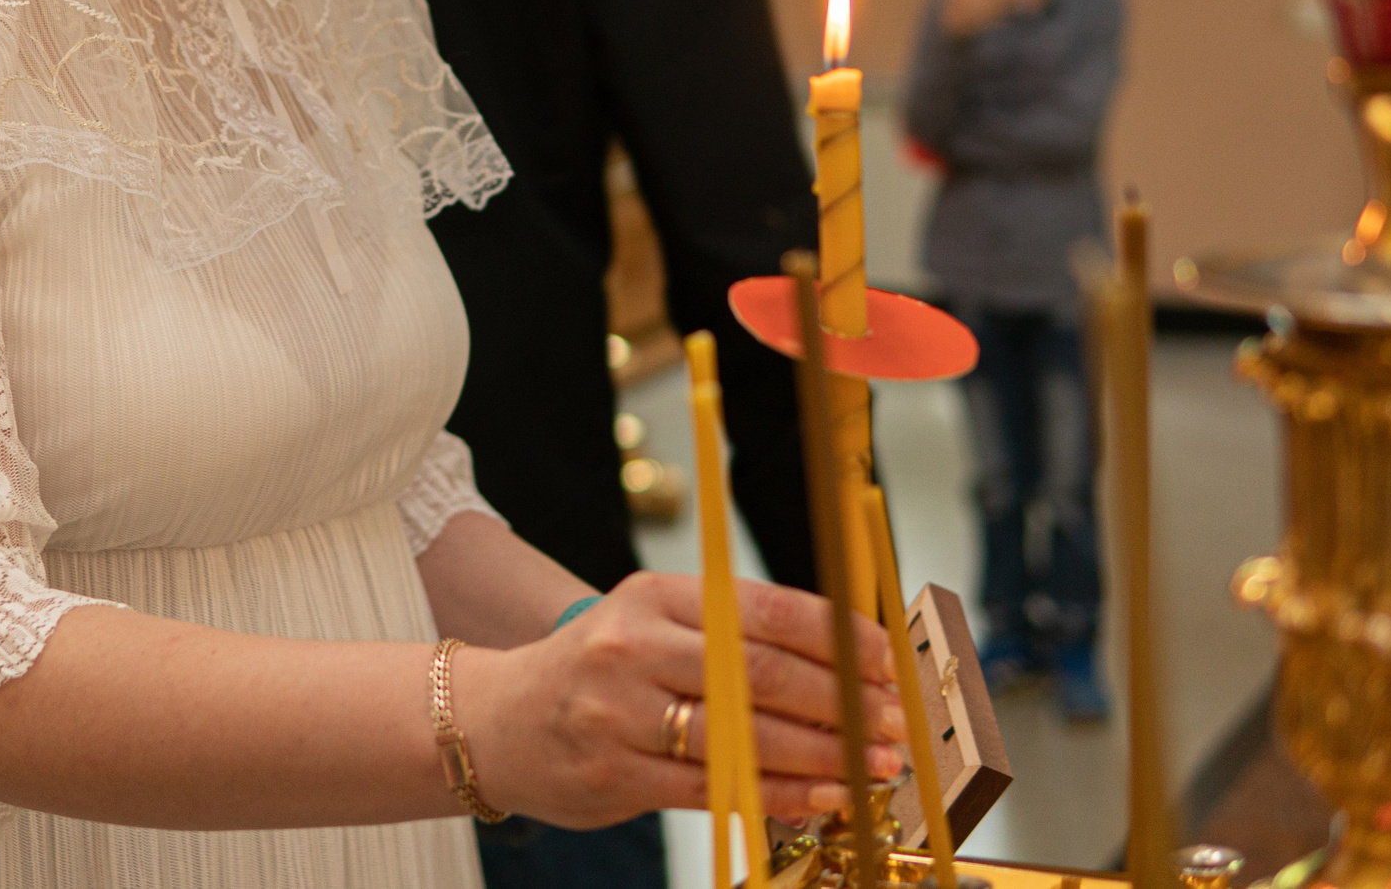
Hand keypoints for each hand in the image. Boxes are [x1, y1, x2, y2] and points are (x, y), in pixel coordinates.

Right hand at [452, 570, 904, 829]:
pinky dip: (779, 793)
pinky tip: (823, 794)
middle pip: (760, 672)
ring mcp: (620, 713)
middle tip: (893, 721)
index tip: (887, 663)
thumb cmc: (594, 670)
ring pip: (743, 734)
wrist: (496, 722)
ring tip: (874, 763)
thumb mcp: (651, 624)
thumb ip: (730, 634)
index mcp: (652, 596)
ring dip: (823, 752)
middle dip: (842, 701)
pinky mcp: (618, 776)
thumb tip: (844, 659)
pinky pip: (717, 787)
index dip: (839, 638)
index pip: (764, 609)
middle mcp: (633, 647)